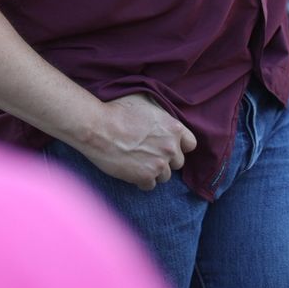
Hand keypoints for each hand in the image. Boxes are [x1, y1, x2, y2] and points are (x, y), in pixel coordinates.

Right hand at [79, 93, 196, 190]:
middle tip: (149, 154)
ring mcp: (159, 164)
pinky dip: (141, 180)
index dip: (179, 146)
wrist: (98, 127)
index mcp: (174, 128)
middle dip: (166, 160)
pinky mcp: (145, 177)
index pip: (190, 144)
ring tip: (138, 162)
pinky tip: (131, 170)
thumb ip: (160, 113)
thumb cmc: (118, 110)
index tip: (168, 146)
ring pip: (165, 176)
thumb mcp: (145, 101)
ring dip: (154, 171)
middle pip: (178, 163)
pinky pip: (150, 186)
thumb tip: (162, 116)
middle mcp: (171, 147)